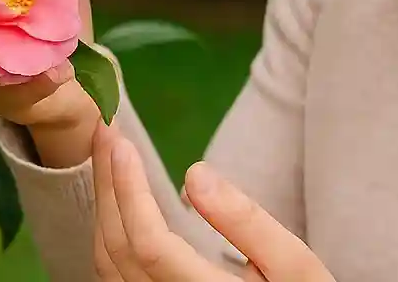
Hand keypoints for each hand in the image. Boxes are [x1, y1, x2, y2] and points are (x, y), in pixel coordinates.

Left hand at [93, 123, 334, 281]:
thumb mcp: (294, 263)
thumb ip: (247, 221)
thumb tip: (195, 173)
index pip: (150, 244)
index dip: (129, 192)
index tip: (124, 144)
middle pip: (119, 251)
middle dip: (108, 185)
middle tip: (105, 131)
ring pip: (109, 266)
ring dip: (104, 207)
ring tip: (106, 156)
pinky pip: (117, 275)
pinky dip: (109, 232)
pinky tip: (117, 200)